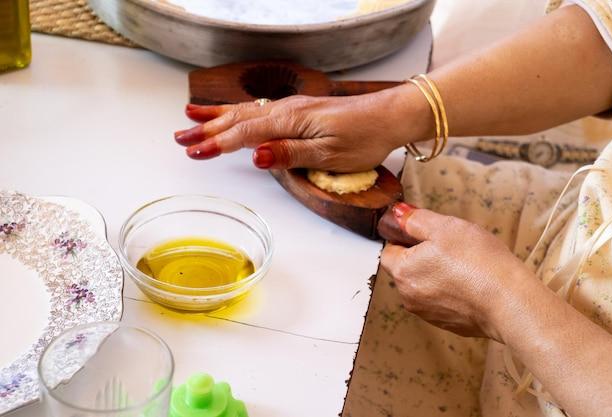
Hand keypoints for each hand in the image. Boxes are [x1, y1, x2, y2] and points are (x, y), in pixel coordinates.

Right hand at [174, 85, 430, 171]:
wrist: (389, 117)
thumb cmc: (364, 138)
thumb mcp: (328, 154)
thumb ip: (289, 153)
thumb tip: (255, 156)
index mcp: (291, 121)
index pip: (245, 133)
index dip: (217, 143)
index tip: (193, 152)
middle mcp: (287, 110)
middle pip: (239, 119)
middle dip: (208, 129)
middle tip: (180, 137)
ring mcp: (293, 109)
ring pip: (247, 112)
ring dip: (218, 118)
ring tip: (192, 118)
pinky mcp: (301, 111)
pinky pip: (260, 111)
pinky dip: (239, 112)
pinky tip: (233, 113)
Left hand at [380, 203, 533, 340]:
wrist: (510, 301)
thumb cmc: (479, 262)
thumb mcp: (445, 227)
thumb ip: (415, 220)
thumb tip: (397, 214)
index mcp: (402, 271)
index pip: (388, 250)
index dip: (405, 238)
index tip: (426, 233)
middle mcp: (408, 296)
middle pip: (406, 268)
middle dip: (423, 256)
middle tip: (451, 247)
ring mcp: (427, 313)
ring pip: (424, 284)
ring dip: (437, 274)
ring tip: (465, 265)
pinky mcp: (447, 323)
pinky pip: (442, 301)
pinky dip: (451, 291)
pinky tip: (471, 283)